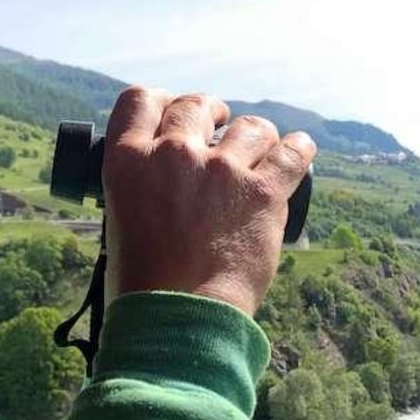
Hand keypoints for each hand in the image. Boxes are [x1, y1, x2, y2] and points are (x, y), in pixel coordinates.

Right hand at [101, 87, 315, 315]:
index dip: (161, 102)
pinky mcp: (262, 192)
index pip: (139, 101)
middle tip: (219, 127)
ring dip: (254, 137)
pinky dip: (299, 149)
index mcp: (127, 161)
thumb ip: (140, 189)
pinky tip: (300, 150)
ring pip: (249, 127)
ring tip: (258, 153)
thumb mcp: (120, 222)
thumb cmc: (143, 285)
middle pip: (195, 105)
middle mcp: (172, 155)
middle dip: (210, 113)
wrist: (177, 319)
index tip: (174, 112)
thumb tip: (166, 183)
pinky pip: (292, 153)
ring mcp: (220, 171)